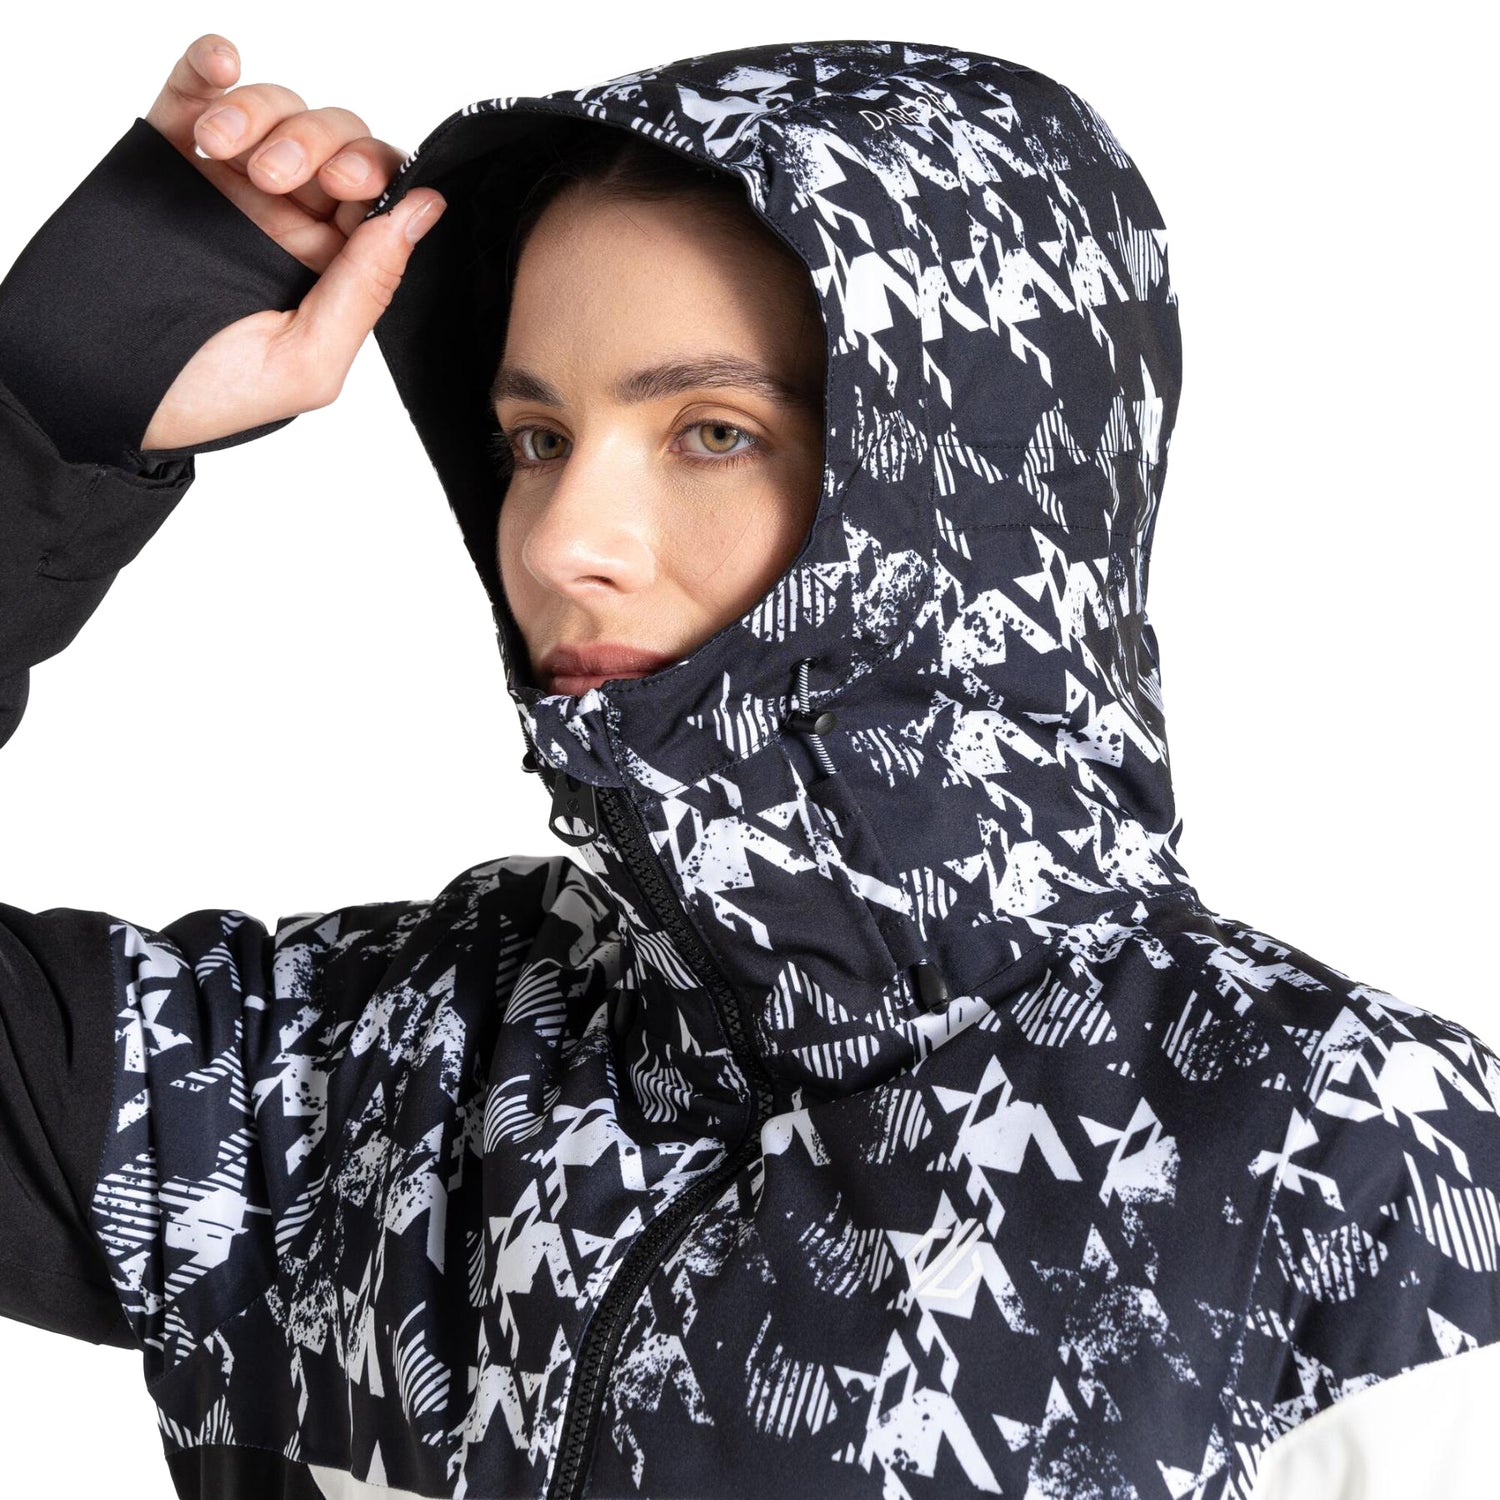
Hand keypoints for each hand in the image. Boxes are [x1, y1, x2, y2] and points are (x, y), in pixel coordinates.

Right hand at [139, 34, 444, 451]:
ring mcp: (231, 184)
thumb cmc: (204, 397)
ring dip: (262, 111)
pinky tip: (222, 67)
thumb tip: (425, 210)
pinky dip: (213, 63)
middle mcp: (290, 219)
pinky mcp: (171, 154)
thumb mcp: (303, 362)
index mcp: (333, 268)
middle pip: (335, 141)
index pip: (378, 196)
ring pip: (274, 110)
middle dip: (316, 140)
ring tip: (224, 147)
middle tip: (277, 174)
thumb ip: (366, 288)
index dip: (373, 171)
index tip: (347, 181)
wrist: (95, 389)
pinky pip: (200, 87)